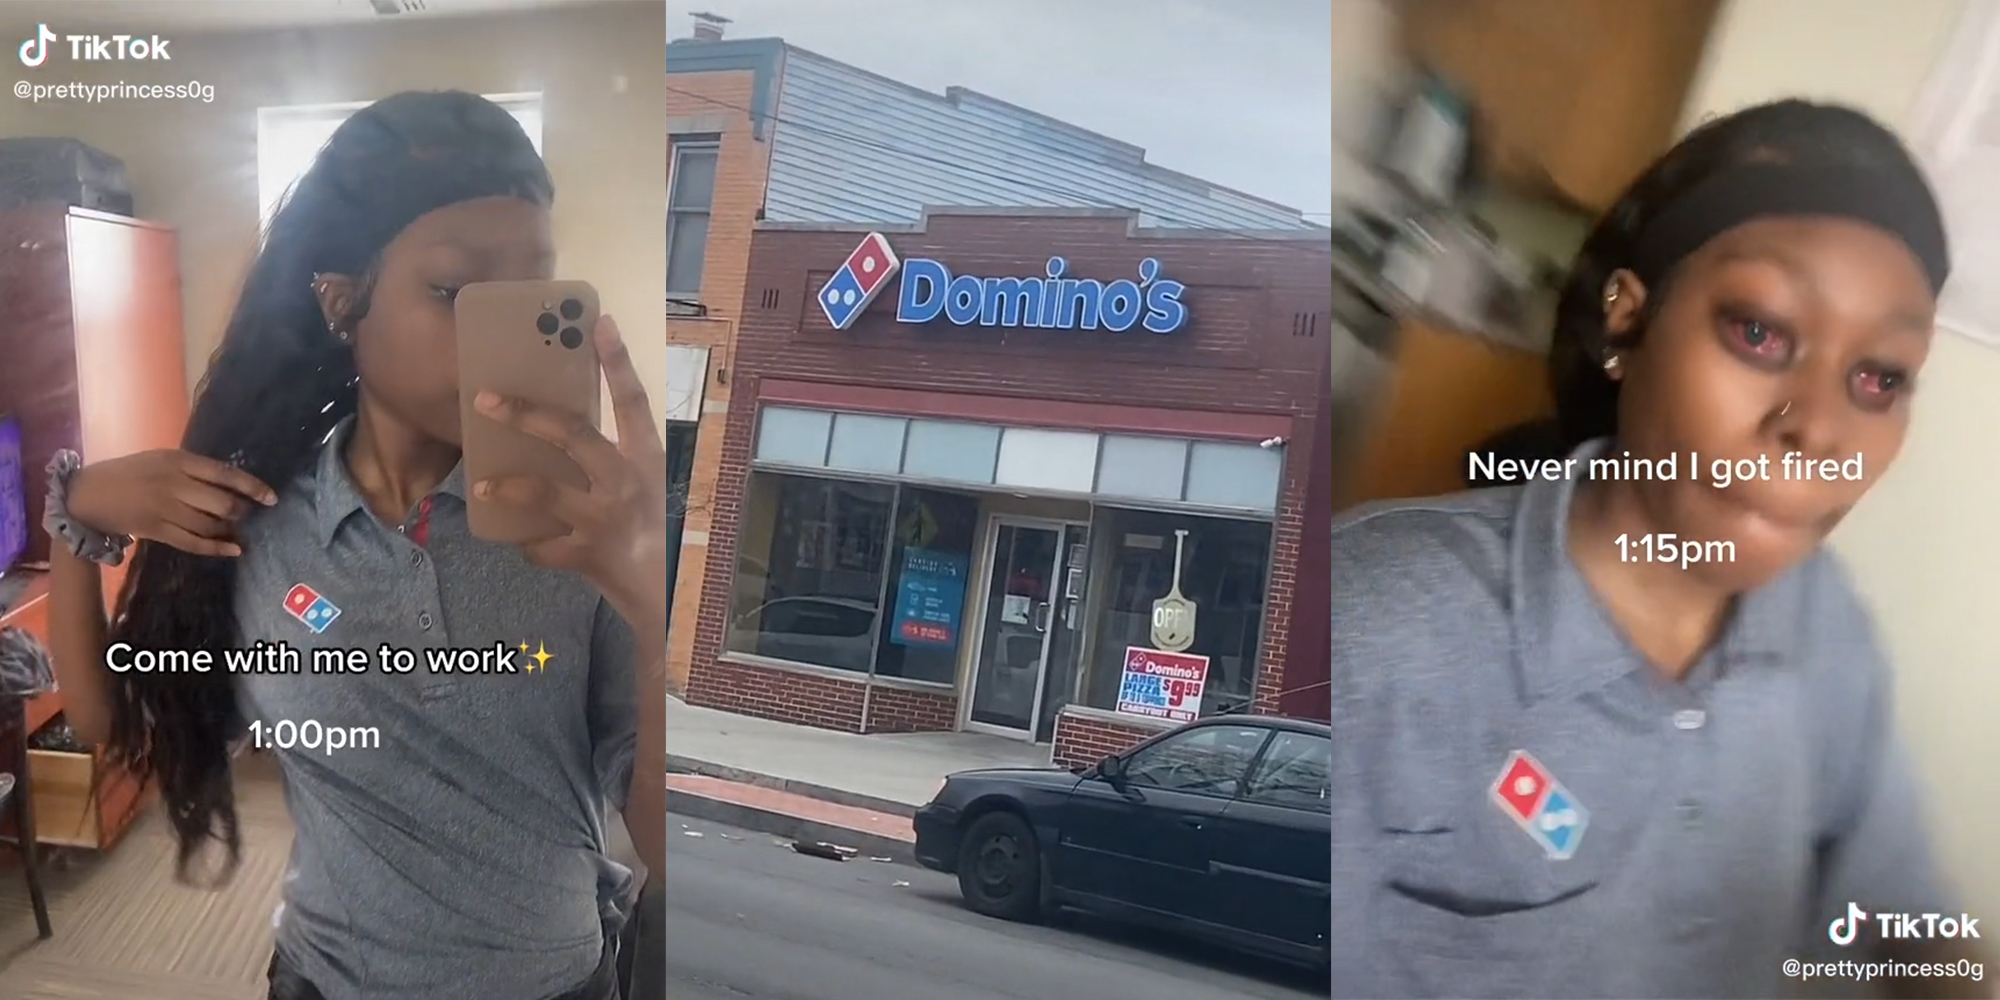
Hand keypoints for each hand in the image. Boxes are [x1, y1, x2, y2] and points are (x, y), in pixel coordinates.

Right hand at [67, 450, 278, 557]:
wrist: (87, 494)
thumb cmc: (130, 473)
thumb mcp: (161, 459)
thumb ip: (193, 469)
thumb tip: (231, 483)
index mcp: (178, 460)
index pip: (225, 473)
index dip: (252, 487)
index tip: (272, 498)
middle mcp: (174, 484)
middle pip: (222, 503)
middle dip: (241, 511)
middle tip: (247, 515)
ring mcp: (165, 510)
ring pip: (210, 525)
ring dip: (230, 530)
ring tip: (239, 531)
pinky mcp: (157, 531)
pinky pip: (193, 543)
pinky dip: (217, 548)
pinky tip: (234, 550)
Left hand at [472, 315, 668, 623]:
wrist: (661, 588)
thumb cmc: (650, 526)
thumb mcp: (644, 481)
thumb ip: (614, 453)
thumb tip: (564, 424)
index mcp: (644, 457)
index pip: (633, 401)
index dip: (617, 362)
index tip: (599, 323)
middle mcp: (624, 481)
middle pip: (573, 434)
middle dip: (527, 414)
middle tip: (486, 400)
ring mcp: (603, 518)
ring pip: (545, 492)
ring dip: (508, 487)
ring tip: (481, 486)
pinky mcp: (585, 553)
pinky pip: (543, 545)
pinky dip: (529, 544)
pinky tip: (521, 542)